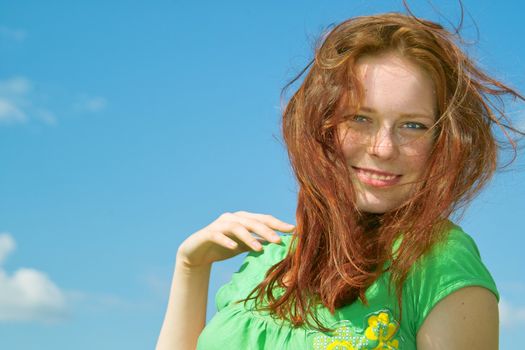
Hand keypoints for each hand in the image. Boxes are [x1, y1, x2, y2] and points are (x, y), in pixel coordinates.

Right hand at [176, 211, 294, 267]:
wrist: (197, 253)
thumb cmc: (224, 247)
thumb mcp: (244, 245)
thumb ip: (258, 242)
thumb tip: (280, 244)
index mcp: (243, 219)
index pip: (264, 219)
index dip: (278, 224)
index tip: (293, 231)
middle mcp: (232, 218)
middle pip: (252, 221)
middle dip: (267, 230)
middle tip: (279, 241)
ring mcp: (219, 224)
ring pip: (237, 227)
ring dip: (249, 237)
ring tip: (259, 248)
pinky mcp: (208, 233)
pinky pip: (218, 235)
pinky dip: (226, 240)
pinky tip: (234, 247)